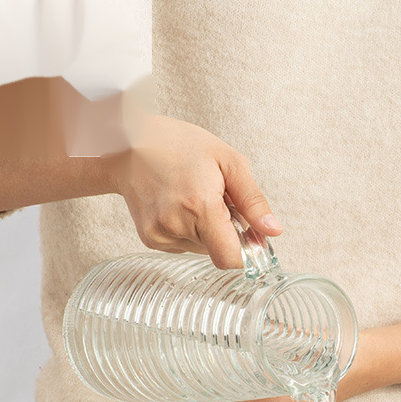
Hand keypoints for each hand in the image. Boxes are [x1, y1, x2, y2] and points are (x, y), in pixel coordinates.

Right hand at [104, 116, 282, 267]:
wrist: (127, 143)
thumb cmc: (178, 145)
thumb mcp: (228, 162)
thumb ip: (253, 201)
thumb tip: (273, 231)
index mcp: (199, 206)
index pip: (230, 258)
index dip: (245, 253)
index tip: (250, 237)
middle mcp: (176, 225)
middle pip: (218, 252)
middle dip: (225, 231)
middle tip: (215, 200)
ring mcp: (160, 235)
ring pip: (202, 250)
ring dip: (206, 230)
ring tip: (193, 198)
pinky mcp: (151, 240)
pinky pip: (184, 246)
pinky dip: (189, 231)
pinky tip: (179, 206)